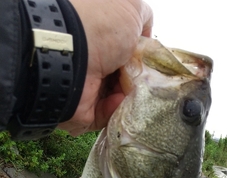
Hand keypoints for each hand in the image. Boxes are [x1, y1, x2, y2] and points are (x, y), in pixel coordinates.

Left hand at [59, 0, 152, 135]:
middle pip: (122, 76)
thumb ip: (142, 17)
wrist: (73, 55)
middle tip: (146, 77)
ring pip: (117, 97)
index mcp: (96, 37)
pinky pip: (108, 113)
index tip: (148, 58)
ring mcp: (85, 85)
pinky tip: (119, 97)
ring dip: (129, 94)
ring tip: (135, 88)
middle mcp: (89, 60)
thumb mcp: (131, 8)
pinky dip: (117, 107)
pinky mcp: (83, 109)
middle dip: (137, 78)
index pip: (122, 50)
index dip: (137, 54)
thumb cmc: (100, 25)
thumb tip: (146, 33)